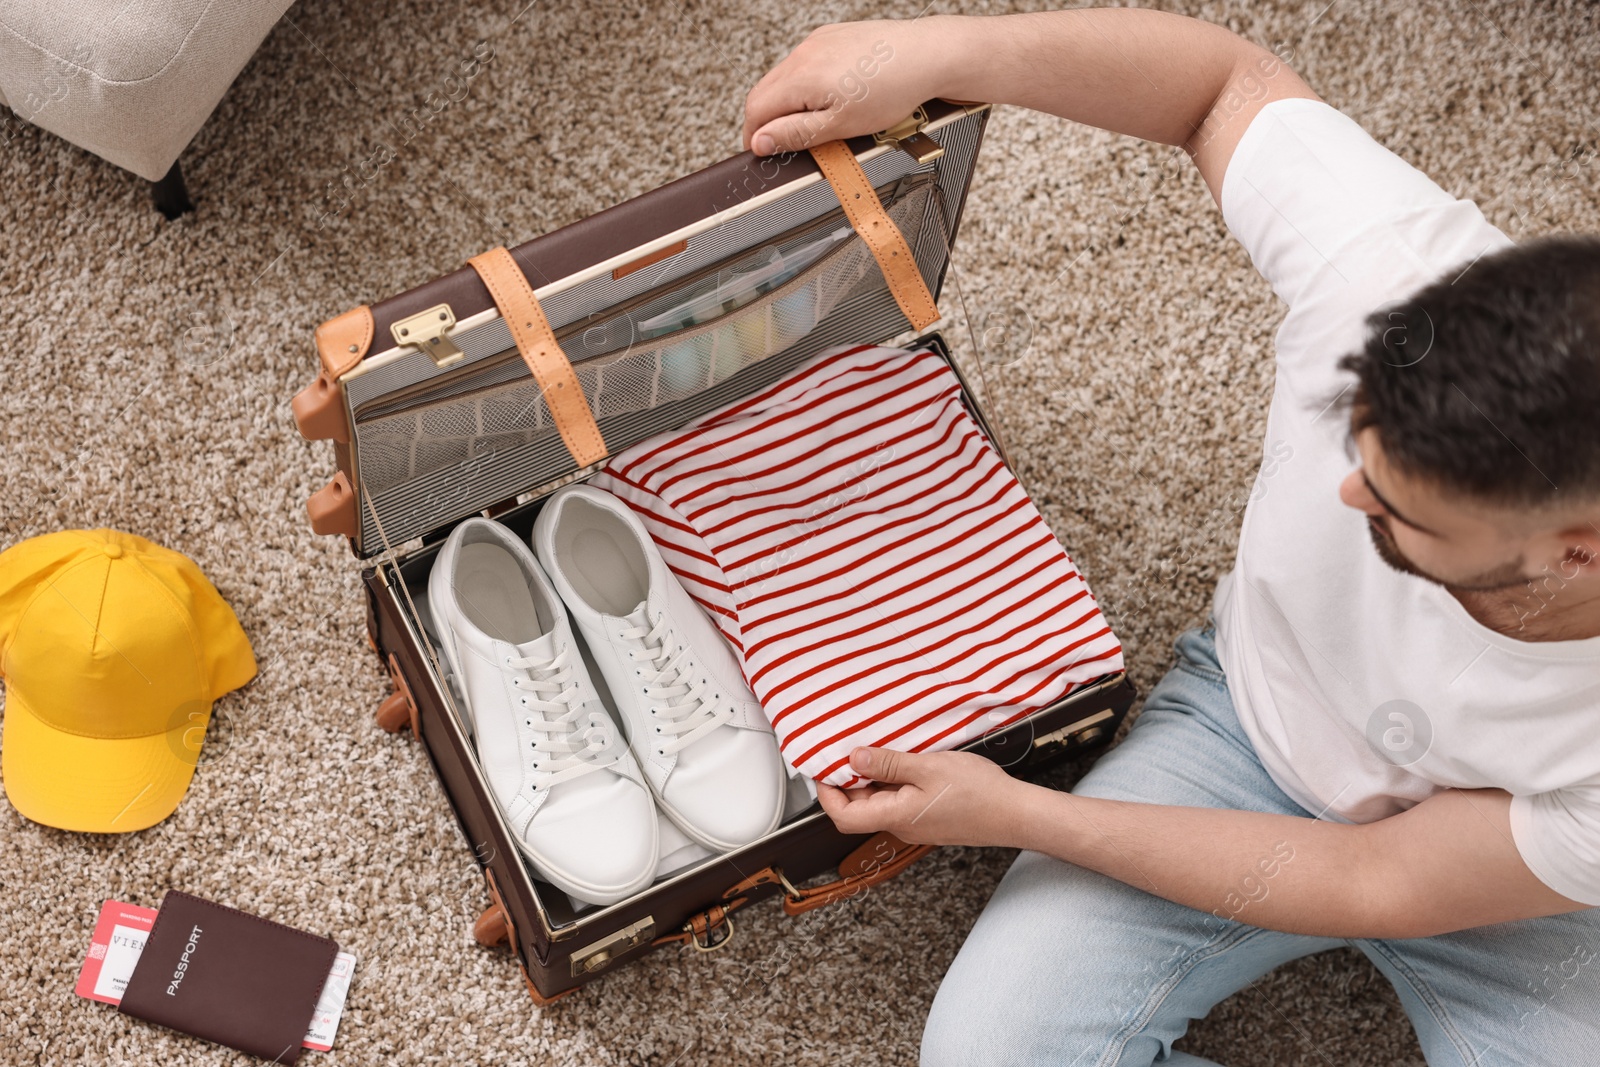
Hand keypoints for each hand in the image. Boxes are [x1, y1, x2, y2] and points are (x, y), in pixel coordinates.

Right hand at [742, 20, 944, 155]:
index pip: (755, 109)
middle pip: (765, 91)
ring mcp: (817, 42)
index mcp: (800, 76)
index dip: (754, 136)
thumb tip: (761, 142)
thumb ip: (795, 134)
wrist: (927, 56)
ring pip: (785, 78)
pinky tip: (831, 97)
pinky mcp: (832, 36)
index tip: (762, 152)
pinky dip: (807, 85)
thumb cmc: (893, 89)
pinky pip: (806, 64)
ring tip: (815, 122)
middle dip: (768, 121)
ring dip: (788, 103)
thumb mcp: (839, 126)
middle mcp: (804, 53)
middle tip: (784, 143)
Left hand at [816, 746, 1032, 846]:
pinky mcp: (931, 817)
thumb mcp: (927, 767)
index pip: (843, 816)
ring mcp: (917, 823)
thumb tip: (854, 758)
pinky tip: (904, 760)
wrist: (1016, 814)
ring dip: (874, 777)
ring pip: (882, 801)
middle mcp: (903, 825)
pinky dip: (894, 780)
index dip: (827, 793)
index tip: (824, 767)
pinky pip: (902, 800)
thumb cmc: (979, 794)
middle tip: (851, 748)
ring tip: (879, 749)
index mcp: (896, 816)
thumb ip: (888, 763)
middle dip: (850, 779)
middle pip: (860, 807)